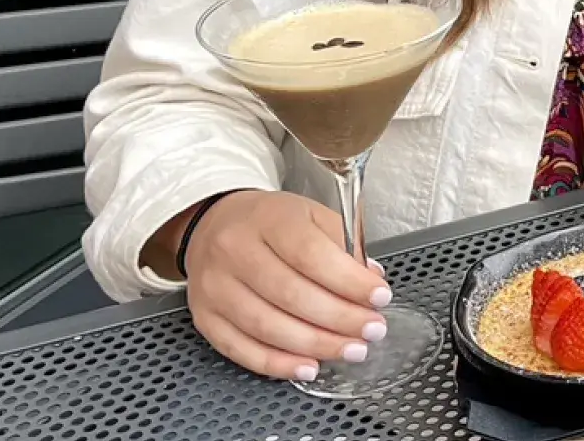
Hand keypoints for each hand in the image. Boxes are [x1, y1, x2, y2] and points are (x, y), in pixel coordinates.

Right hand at [175, 190, 392, 380]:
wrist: (215, 225)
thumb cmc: (272, 223)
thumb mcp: (313, 215)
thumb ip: (345, 245)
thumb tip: (371, 279)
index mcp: (268, 219)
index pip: (311, 254)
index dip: (349, 281)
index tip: (380, 297)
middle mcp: (235, 251)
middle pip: (291, 294)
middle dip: (339, 319)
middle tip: (372, 331)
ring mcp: (215, 287)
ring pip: (267, 326)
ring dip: (315, 345)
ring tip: (350, 350)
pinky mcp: (204, 317)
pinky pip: (240, 348)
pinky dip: (277, 364)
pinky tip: (309, 367)